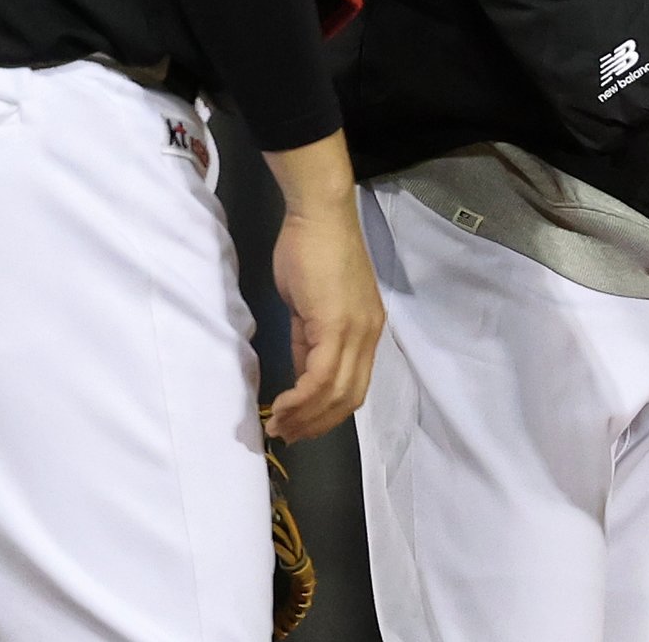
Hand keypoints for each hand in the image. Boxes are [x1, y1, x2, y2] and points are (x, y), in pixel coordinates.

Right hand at [262, 133, 384, 442]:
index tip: (299, 424)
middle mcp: (368, 336)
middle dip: (316, 424)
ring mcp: (356, 332)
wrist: (318, 213)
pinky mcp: (336, 326)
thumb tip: (301, 372)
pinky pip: (320, 376)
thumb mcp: (312, 303)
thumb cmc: (312, 248)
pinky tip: (282, 405)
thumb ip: (310, 338)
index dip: (327, 413)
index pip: (353, 386)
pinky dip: (301, 398)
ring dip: (306, 416)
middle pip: (349, 398)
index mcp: (367, 330)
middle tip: (287, 434)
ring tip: (279, 425)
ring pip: (336, 393)